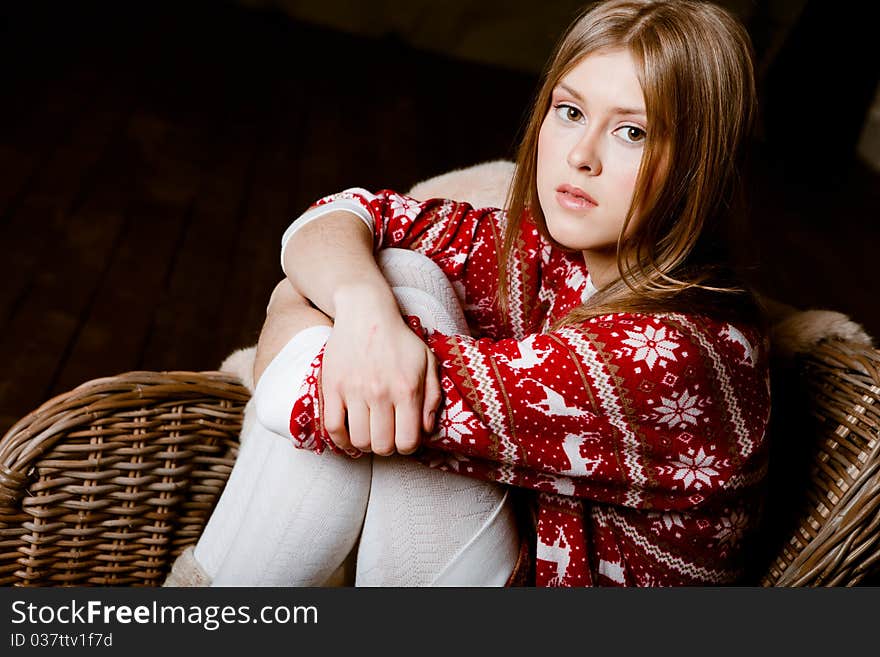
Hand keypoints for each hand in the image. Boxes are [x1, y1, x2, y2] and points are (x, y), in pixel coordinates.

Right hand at [321, 287, 441, 455]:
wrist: (365, 314)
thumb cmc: (400, 340)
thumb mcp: (427, 362)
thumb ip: (432, 398)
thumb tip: (426, 430)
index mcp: (407, 389)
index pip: (407, 441)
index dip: (407, 446)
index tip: (404, 437)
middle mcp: (380, 392)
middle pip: (382, 446)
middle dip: (386, 447)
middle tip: (386, 435)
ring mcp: (354, 391)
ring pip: (359, 440)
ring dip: (365, 444)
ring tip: (369, 433)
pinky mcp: (332, 387)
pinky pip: (333, 428)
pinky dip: (341, 440)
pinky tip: (349, 436)